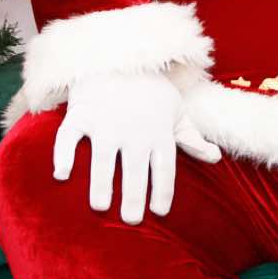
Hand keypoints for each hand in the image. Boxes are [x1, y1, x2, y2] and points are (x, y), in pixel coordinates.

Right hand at [54, 71, 219, 223]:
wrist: (119, 58)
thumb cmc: (151, 92)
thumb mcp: (177, 112)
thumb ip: (192, 138)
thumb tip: (215, 158)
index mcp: (159, 133)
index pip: (164, 168)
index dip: (163, 190)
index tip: (159, 212)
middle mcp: (134, 131)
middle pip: (135, 169)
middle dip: (134, 195)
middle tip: (131, 220)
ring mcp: (105, 123)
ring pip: (103, 158)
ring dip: (101, 183)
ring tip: (100, 206)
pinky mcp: (80, 114)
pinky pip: (69, 136)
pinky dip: (63, 154)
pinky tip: (62, 175)